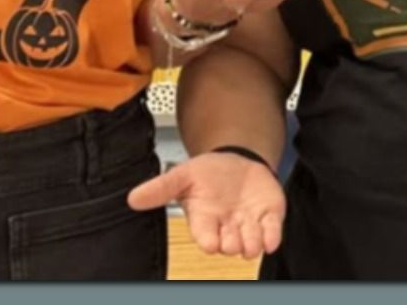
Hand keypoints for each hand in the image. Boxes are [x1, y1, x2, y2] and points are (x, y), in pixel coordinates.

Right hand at [128, 151, 283, 259]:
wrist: (237, 162)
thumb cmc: (208, 173)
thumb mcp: (183, 175)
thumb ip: (161, 187)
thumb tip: (133, 198)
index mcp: (204, 220)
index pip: (205, 237)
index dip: (209, 241)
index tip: (211, 243)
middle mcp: (226, 227)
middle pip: (229, 245)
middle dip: (232, 243)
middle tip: (233, 235)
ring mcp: (249, 224)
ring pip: (251, 244)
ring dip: (252, 243)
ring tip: (252, 236)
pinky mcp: (268, 218)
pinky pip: (272, 233)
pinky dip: (272, 237)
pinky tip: (270, 238)